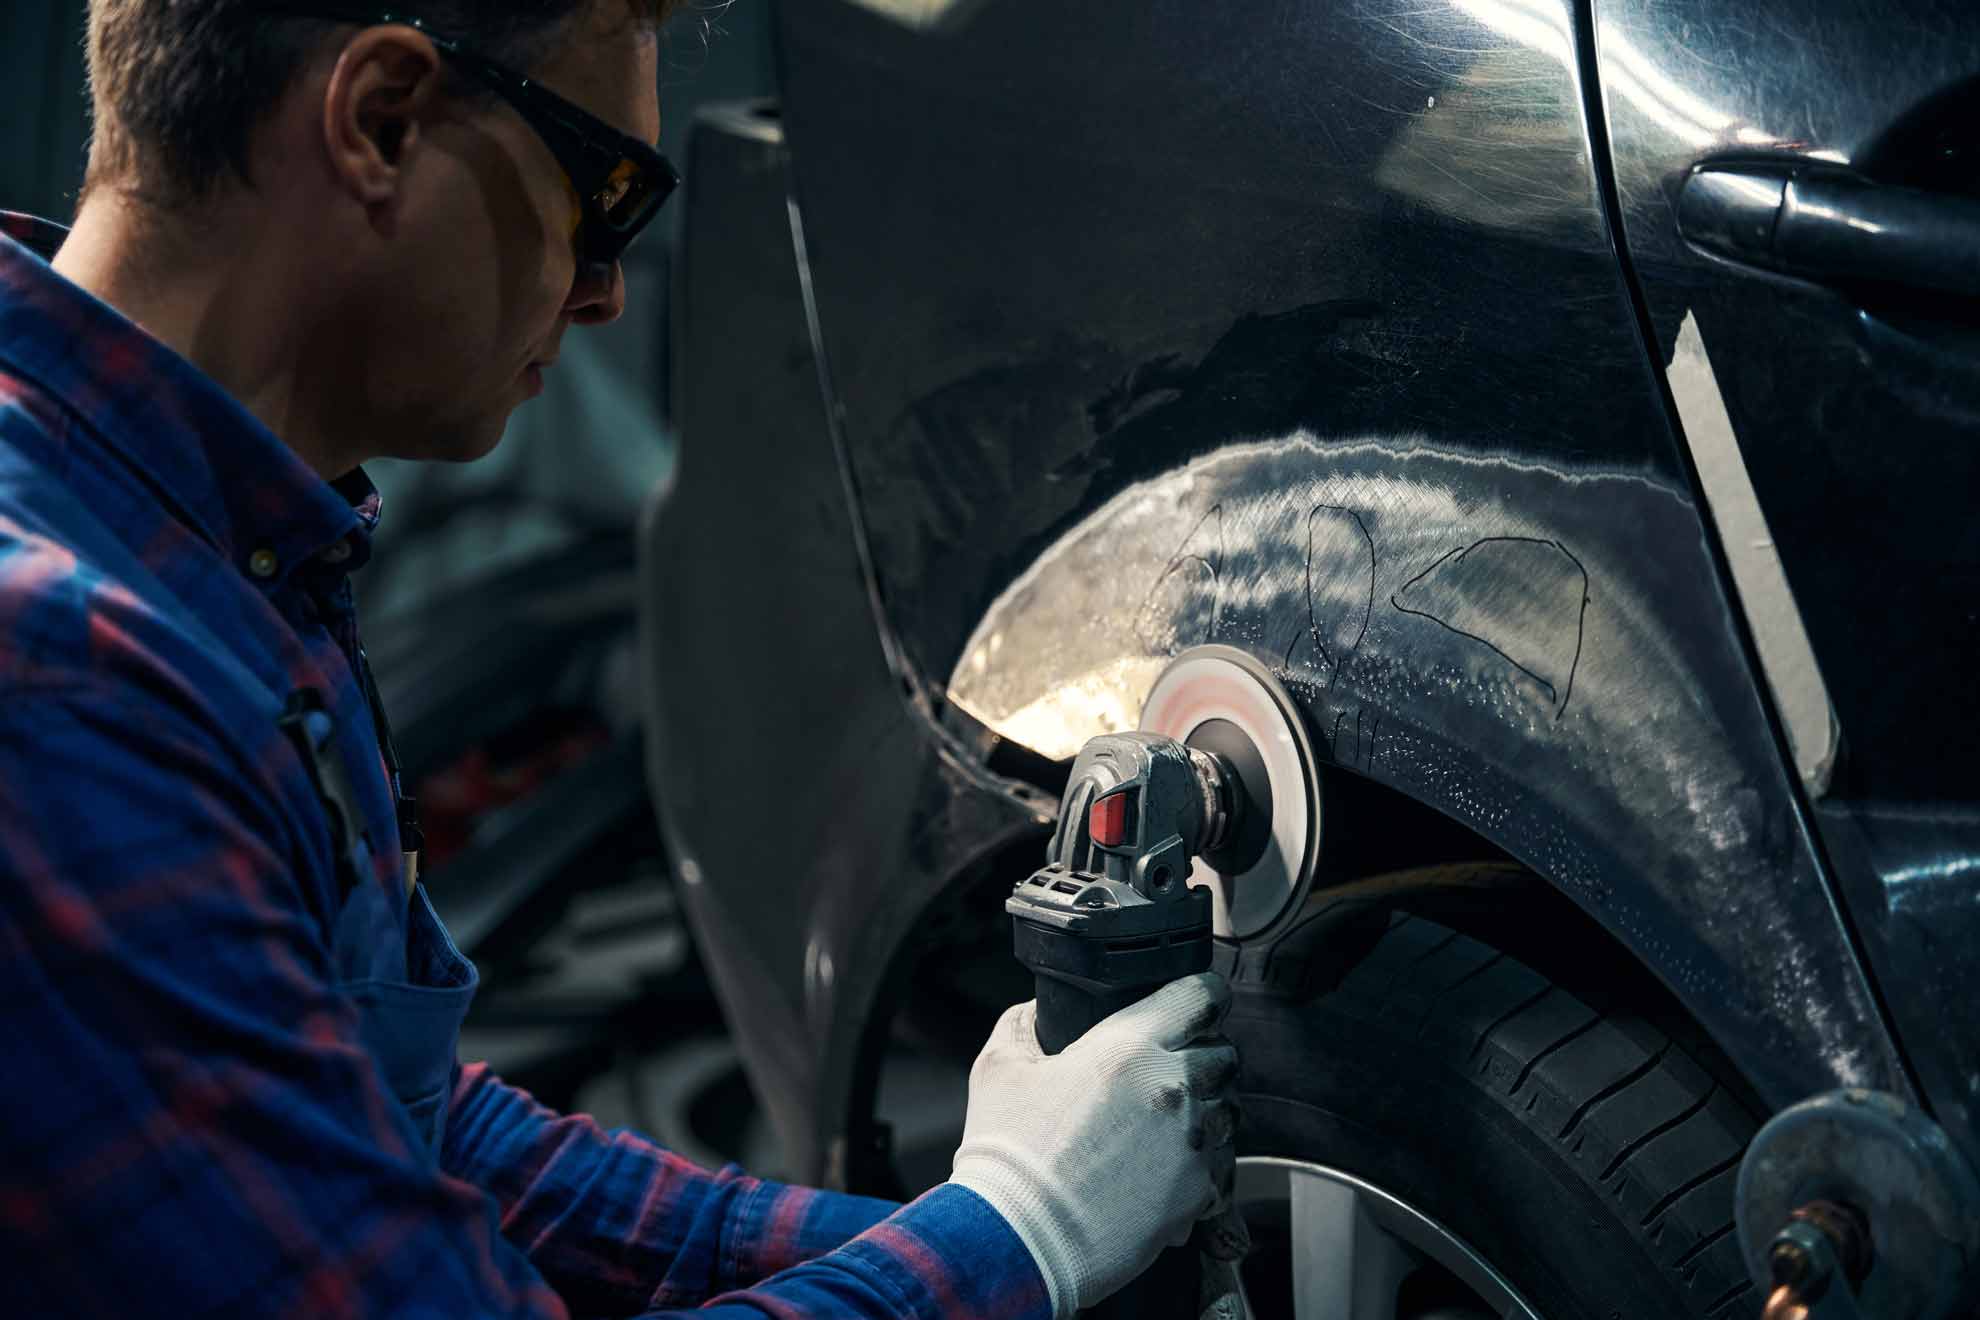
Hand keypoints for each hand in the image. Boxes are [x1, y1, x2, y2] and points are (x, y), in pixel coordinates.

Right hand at [947, 972, 1240, 1317]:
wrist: (1018, 1238)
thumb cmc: (1008, 1154)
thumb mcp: (1000, 1069)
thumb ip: (1024, 1026)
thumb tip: (1037, 1013)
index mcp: (1130, 1046)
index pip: (1202, 994)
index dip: (1202, 994)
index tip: (1195, 1002)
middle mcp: (1174, 1088)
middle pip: (1224, 1053)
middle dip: (1203, 1054)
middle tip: (1166, 1070)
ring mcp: (1192, 1143)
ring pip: (1228, 1110)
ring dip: (1205, 1110)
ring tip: (1163, 1126)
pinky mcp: (1198, 1193)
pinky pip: (1219, 1165)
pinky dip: (1199, 1164)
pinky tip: (1160, 1170)